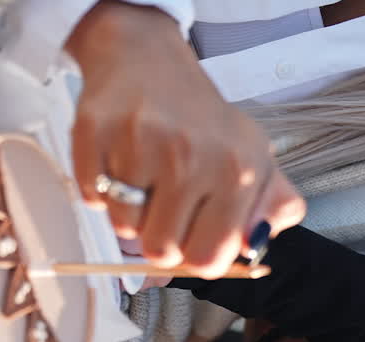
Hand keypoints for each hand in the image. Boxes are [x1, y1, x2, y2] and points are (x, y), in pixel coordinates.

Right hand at [64, 1, 305, 277]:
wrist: (149, 59)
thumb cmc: (206, 122)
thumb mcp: (257, 158)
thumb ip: (272, 207)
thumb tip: (258, 245)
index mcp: (240, 171)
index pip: (210, 258)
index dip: (199, 257)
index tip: (197, 239)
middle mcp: (193, 157)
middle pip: (162, 251)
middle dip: (163, 240)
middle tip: (169, 208)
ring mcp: (141, 144)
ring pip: (124, 228)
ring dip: (132, 214)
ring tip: (147, 179)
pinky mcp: (96, 132)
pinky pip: (92, 199)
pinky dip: (102, 191)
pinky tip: (122, 163)